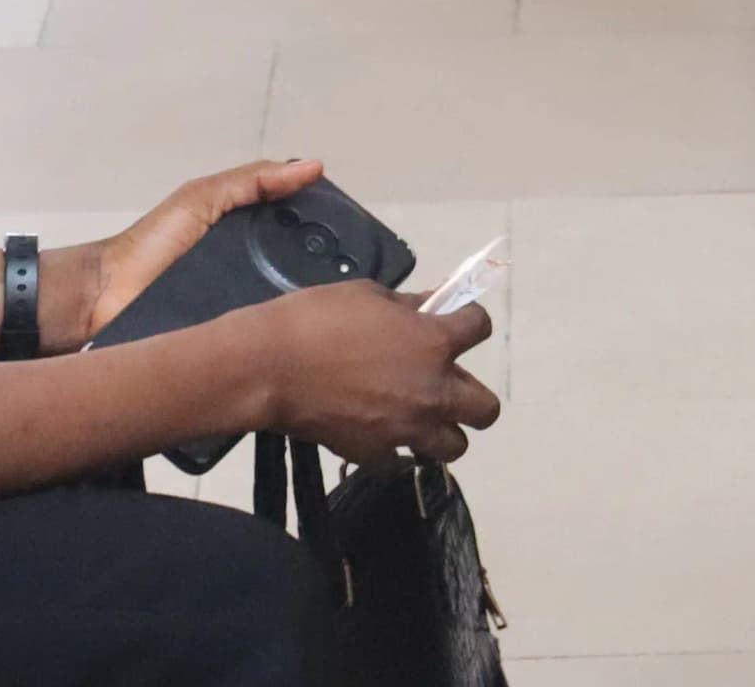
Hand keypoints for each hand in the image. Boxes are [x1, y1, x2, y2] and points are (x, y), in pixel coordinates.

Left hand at [56, 157, 327, 346]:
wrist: (105, 299)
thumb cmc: (150, 244)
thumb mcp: (202, 198)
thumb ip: (251, 180)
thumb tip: (312, 166)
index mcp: (248, 238)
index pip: (298, 233)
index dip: (324, 232)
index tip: (354, 237)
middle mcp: (251, 273)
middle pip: (300, 275)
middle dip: (324, 278)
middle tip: (351, 283)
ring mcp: (242, 308)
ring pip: (285, 307)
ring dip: (302, 308)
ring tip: (332, 311)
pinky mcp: (230, 341)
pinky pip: (261, 336)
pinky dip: (275, 333)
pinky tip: (298, 336)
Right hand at [249, 280, 502, 464]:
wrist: (269, 367)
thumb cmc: (316, 318)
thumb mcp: (367, 294)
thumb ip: (406, 305)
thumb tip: (428, 307)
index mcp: (434, 343)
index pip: (480, 327)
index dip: (469, 321)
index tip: (455, 321)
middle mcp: (433, 391)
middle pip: (486, 408)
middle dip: (472, 394)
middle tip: (444, 382)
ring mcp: (408, 429)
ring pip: (455, 446)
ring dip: (443, 429)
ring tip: (418, 416)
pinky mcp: (377, 456)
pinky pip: (402, 461)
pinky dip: (396, 449)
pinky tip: (379, 433)